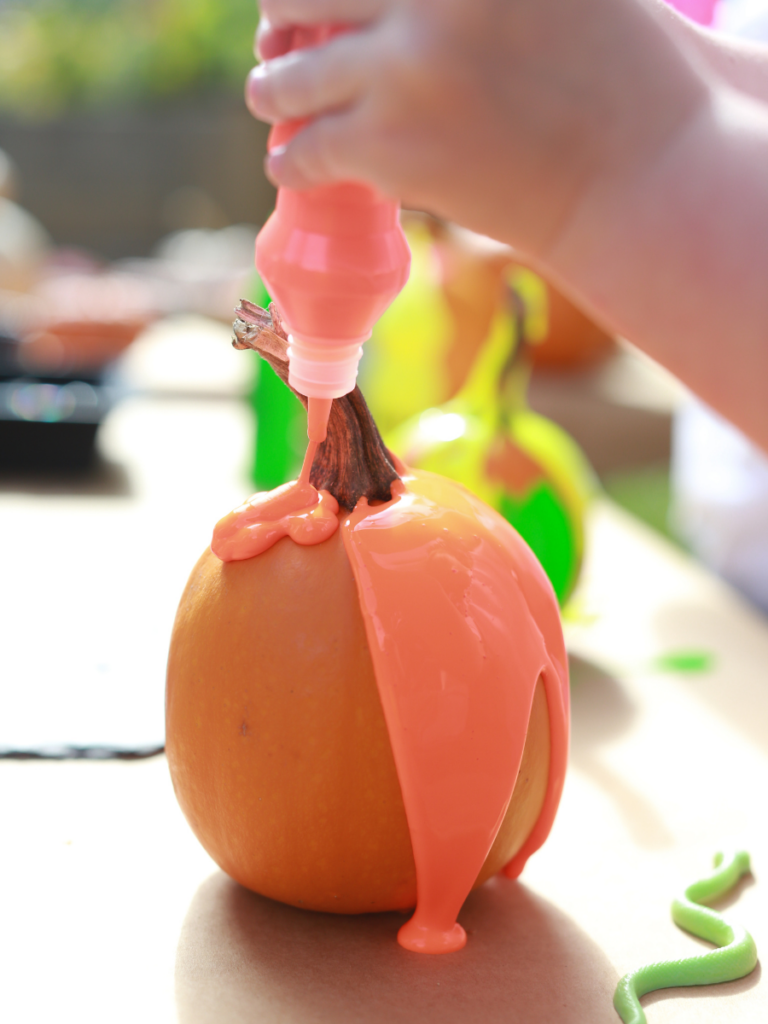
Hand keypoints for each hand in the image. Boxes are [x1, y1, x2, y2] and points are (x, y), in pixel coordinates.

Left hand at [246, 0, 708, 261]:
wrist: (636, 176)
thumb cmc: (616, 73)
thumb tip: (398, 2)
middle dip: (283, 14)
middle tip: (276, 32)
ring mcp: (404, 66)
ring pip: (291, 77)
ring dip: (271, 89)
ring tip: (268, 96)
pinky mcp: (391, 145)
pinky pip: (308, 148)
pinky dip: (291, 158)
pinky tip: (288, 162)